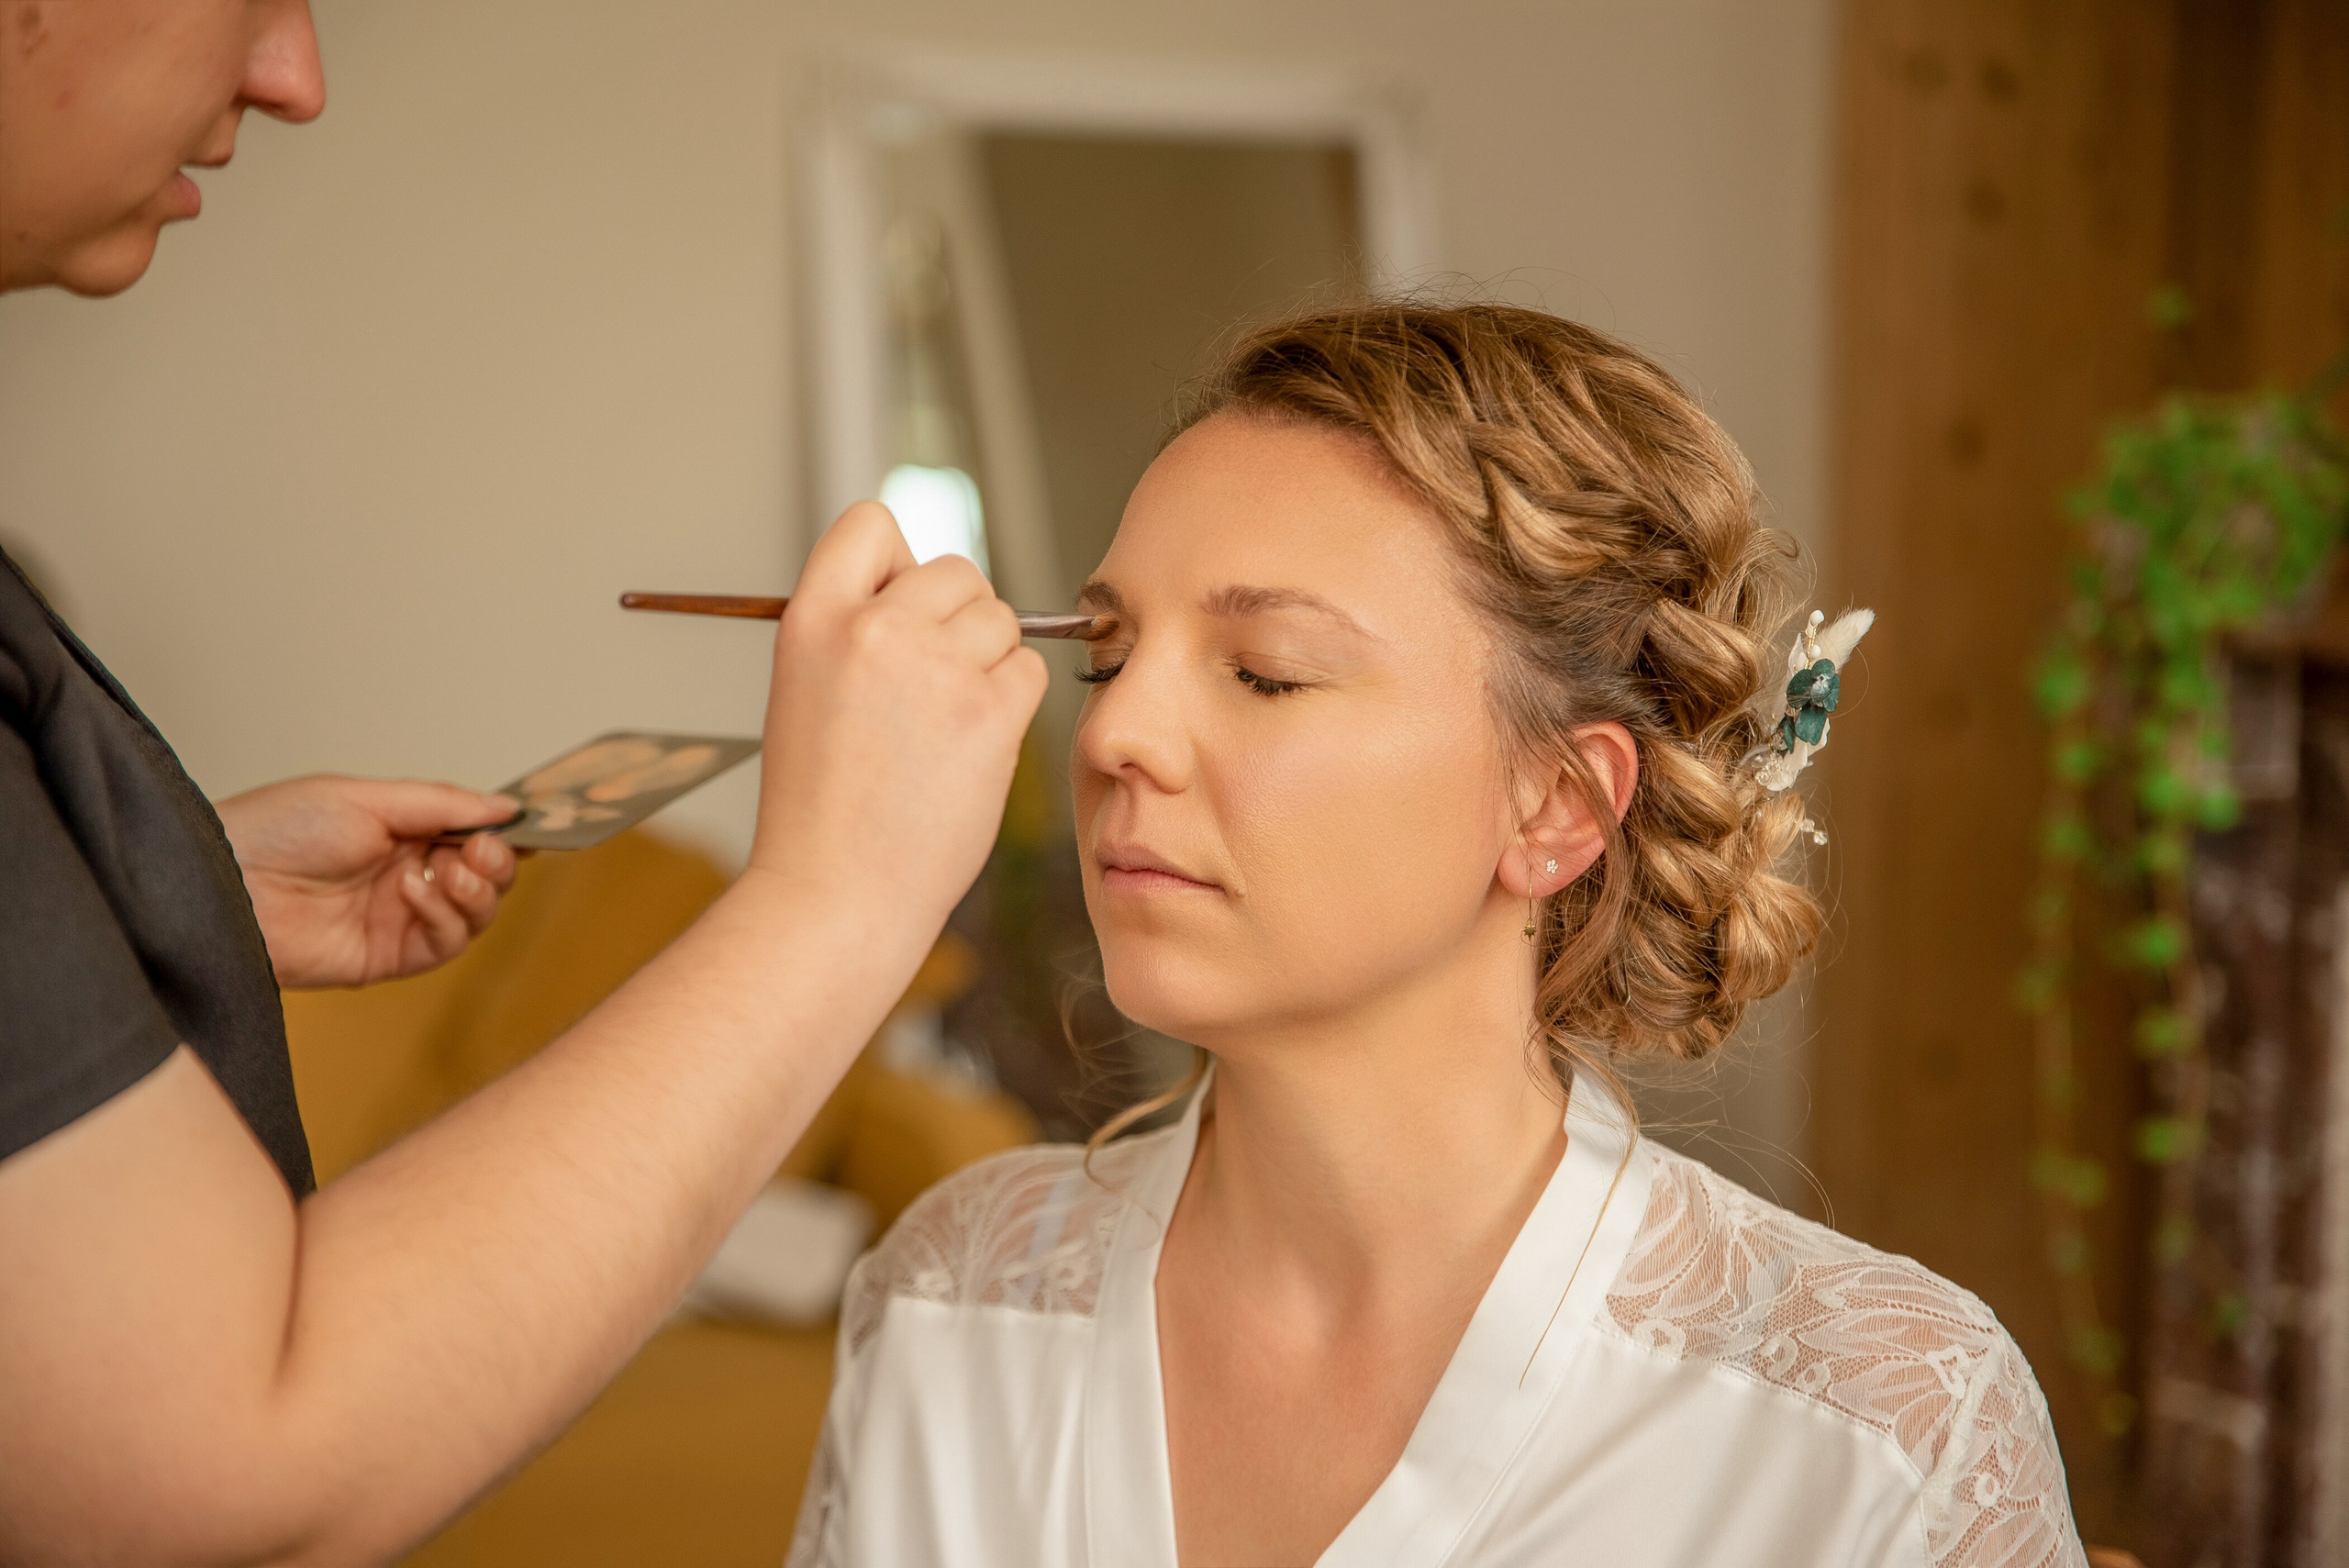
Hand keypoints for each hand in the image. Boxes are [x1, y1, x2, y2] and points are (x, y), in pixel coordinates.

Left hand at [213, 776, 522, 988]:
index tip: (511, 827)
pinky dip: (444, 916)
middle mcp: (407, 874)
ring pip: (474, 915)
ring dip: (476, 892)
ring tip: (449, 871)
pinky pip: (444, 944)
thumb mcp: (365, 798)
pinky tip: (413, 890)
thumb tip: (505, 806)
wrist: (227, 884)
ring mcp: (399, 917)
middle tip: (480, 852)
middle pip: (485, 878)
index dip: (498, 834)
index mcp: (402, 831)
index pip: (473, 835)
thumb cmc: (277, 830)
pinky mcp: (388, 957)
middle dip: (495, 864)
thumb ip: (440, 803)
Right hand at [751, 501, 1048, 931]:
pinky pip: (1030, 670)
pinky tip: (972, 748)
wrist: (835, 895)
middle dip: (958, 620)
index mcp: (811, 619)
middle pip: (957, 570)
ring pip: (1002, 619)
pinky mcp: (988, 711)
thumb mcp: (806, 690)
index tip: (900, 610)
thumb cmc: (821, 810)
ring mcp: (935, 667)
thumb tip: (930, 591)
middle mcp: (872, 629)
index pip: (871, 523)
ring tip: (944, 728)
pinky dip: (1013, 704)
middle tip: (931, 691)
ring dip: (990, 663)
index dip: (898, 562)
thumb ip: (858, 630)